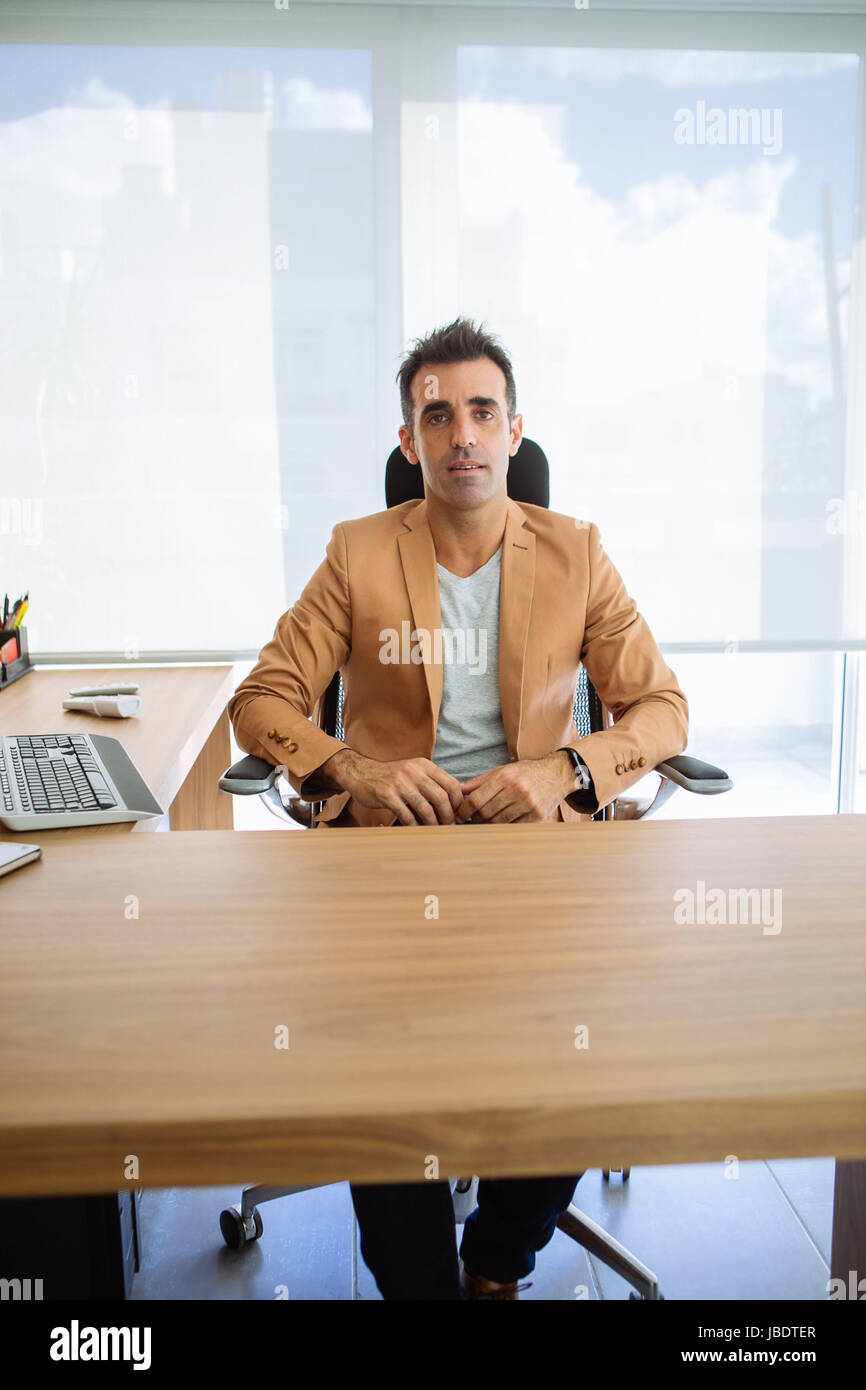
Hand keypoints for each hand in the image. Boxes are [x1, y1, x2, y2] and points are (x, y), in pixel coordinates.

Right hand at [320, 749, 463, 825]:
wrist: (360, 772)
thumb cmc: (390, 776)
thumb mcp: (413, 770)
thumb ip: (431, 781)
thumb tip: (455, 799)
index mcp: (424, 765)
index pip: (451, 784)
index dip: (458, 802)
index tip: (459, 814)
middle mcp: (413, 771)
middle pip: (441, 797)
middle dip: (448, 815)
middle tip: (449, 826)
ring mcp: (400, 783)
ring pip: (426, 809)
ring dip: (433, 824)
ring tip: (435, 830)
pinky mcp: (387, 795)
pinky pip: (407, 815)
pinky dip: (415, 826)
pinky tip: (417, 829)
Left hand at [456, 752, 572, 823]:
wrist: (556, 774)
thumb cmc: (525, 773)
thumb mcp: (502, 770)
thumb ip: (480, 781)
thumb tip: (459, 790)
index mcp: (505, 777)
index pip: (476, 800)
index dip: (464, 811)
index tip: (459, 815)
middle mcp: (517, 790)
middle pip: (485, 813)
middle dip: (475, 818)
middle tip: (472, 819)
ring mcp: (528, 804)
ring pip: (498, 822)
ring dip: (488, 824)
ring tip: (485, 821)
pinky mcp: (537, 815)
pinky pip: (513, 828)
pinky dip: (504, 828)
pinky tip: (501, 823)